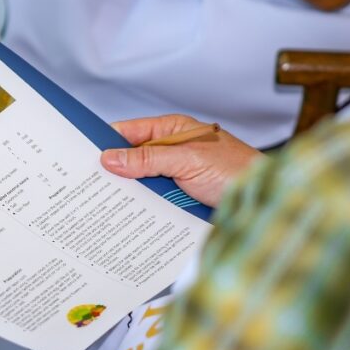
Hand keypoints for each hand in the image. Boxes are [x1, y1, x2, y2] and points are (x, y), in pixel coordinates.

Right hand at [100, 115, 262, 206]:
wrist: (266, 203)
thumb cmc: (238, 172)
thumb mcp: (188, 161)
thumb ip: (148, 159)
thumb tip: (110, 158)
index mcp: (171, 131)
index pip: (128, 132)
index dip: (105, 143)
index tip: (84, 157)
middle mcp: (170, 151)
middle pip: (131, 160)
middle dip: (114, 173)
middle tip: (89, 186)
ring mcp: (174, 175)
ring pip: (140, 184)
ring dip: (130, 195)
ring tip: (104, 205)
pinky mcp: (179, 198)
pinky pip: (153, 203)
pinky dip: (144, 210)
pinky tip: (130, 219)